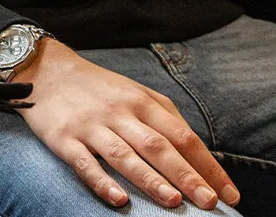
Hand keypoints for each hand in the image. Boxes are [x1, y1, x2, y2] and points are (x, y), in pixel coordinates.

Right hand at [16, 40, 238, 209]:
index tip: (229, 193)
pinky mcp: (64, 138)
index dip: (208, 166)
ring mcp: (91, 126)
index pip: (182, 136)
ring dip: (150, 179)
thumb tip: (198, 153)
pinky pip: (84, 163)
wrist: (46, 71)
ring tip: (173, 201)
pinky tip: (119, 200)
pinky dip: (102, 182)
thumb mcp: (135, 92)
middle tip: (210, 203)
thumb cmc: (98, 88)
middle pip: (158, 146)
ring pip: (124, 155)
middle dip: (186, 175)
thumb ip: (165, 118)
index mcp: (142, 102)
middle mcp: (119, 113)